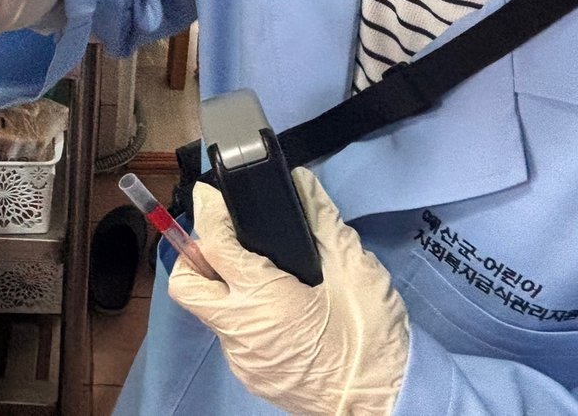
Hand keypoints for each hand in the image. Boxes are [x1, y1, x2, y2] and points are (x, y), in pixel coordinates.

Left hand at [168, 170, 408, 414]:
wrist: (390, 404)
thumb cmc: (374, 339)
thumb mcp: (355, 271)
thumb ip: (322, 221)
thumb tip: (300, 183)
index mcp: (262, 299)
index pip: (213, 245)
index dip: (209, 213)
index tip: (212, 195)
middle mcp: (240, 331)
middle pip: (187, 284)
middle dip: (194, 255)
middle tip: (225, 240)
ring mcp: (241, 359)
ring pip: (211, 311)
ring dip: (224, 286)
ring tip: (260, 270)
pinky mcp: (251, 376)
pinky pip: (234, 335)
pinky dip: (246, 313)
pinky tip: (278, 306)